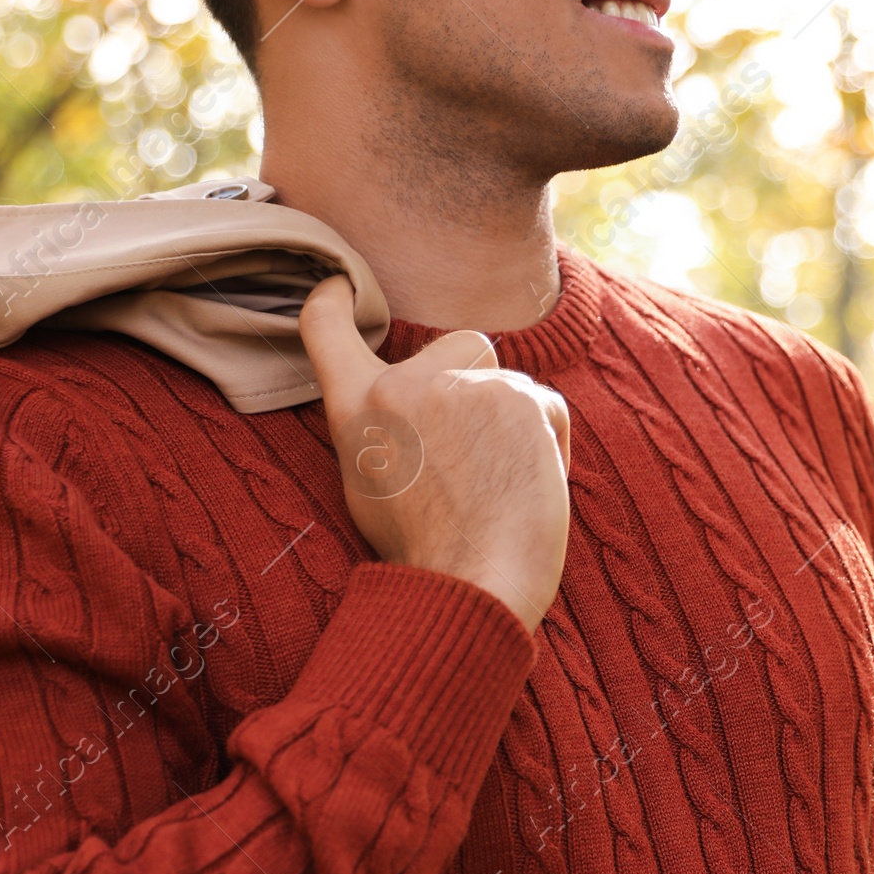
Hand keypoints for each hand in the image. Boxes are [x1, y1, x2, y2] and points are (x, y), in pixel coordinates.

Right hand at [298, 273, 570, 630]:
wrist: (471, 586)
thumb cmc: (426, 555)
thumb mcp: (371, 487)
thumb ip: (383, 431)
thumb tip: (412, 404)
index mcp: (354, 411)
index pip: (325, 329)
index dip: (334, 302)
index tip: (341, 288)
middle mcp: (400, 386)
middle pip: (458, 345)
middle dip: (477, 384)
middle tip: (472, 455)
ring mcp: (458, 386)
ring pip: (508, 383)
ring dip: (514, 425)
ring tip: (500, 488)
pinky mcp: (515, 396)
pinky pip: (545, 405)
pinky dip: (548, 443)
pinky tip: (532, 487)